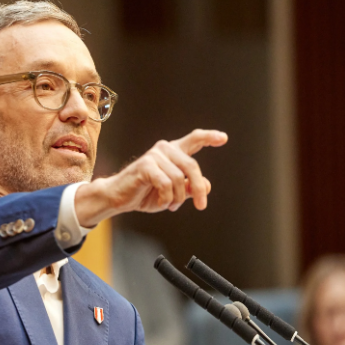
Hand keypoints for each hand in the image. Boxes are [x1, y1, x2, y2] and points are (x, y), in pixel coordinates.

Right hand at [74, 129, 227, 225]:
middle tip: (201, 206)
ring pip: (179, 179)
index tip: (224, 138)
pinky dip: (167, 198)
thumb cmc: (147, 193)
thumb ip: (190, 188)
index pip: (194, 140)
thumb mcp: (175, 194)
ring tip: (170, 205)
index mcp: (174, 152)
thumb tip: (206, 185)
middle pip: (193, 167)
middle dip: (199, 189)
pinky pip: (166, 184)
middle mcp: (165, 149)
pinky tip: (161, 203)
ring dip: (177, 198)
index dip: (210, 138)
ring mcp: (155, 155)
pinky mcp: (146, 166)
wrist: (119, 198)